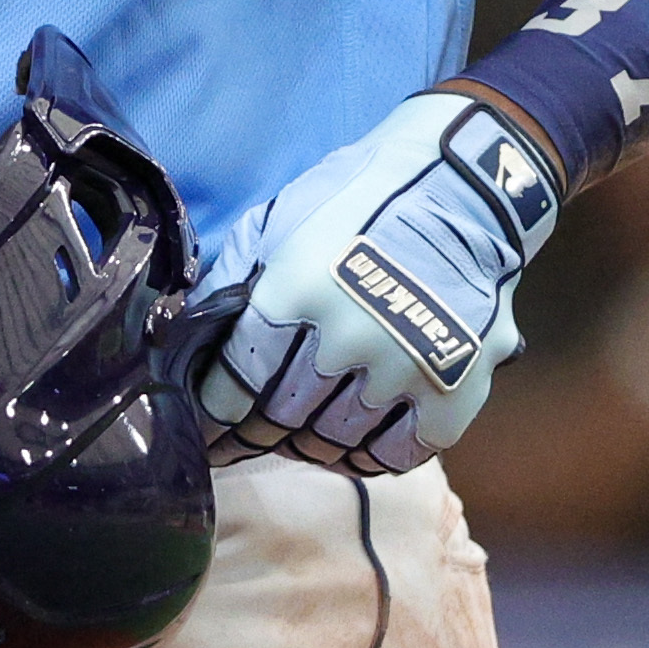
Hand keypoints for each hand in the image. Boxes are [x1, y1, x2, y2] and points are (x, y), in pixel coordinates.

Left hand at [186, 91, 561, 476]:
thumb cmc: (356, 203)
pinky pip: (399, 452)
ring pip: (335, 440)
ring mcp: (408, 367)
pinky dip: (368, 457)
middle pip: (282, 416)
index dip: (212, 415)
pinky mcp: (459, 388)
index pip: (236, 380)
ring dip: (308, 446)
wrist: (460, 190)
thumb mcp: (277, 224)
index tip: (205, 431)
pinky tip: (353, 447)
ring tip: (295, 440)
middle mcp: (351, 335)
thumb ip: (232, 282)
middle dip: (255, 433)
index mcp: (297, 290)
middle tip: (244, 440)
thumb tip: (188, 341)